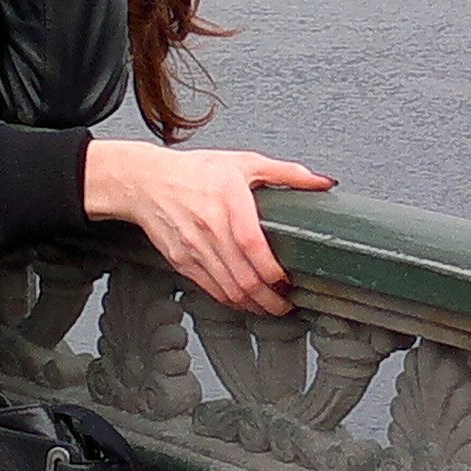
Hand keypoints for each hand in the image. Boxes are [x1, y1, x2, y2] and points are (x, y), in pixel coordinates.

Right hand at [83, 139, 333, 314]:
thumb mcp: (244, 162)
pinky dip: (232, 302)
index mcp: (229, 201)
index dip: (273, 271)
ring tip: (271, 308)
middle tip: (287, 304)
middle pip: (243, 277)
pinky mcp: (182, 262)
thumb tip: (323, 182)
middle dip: (270, 300)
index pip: (253, 245)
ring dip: (253, 306)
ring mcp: (194, 248)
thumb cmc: (196, 171)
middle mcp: (210, 228)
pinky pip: (211, 290)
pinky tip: (246, 301)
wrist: (147, 181)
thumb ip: (286, 173)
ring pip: (228, 290)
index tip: (289, 281)